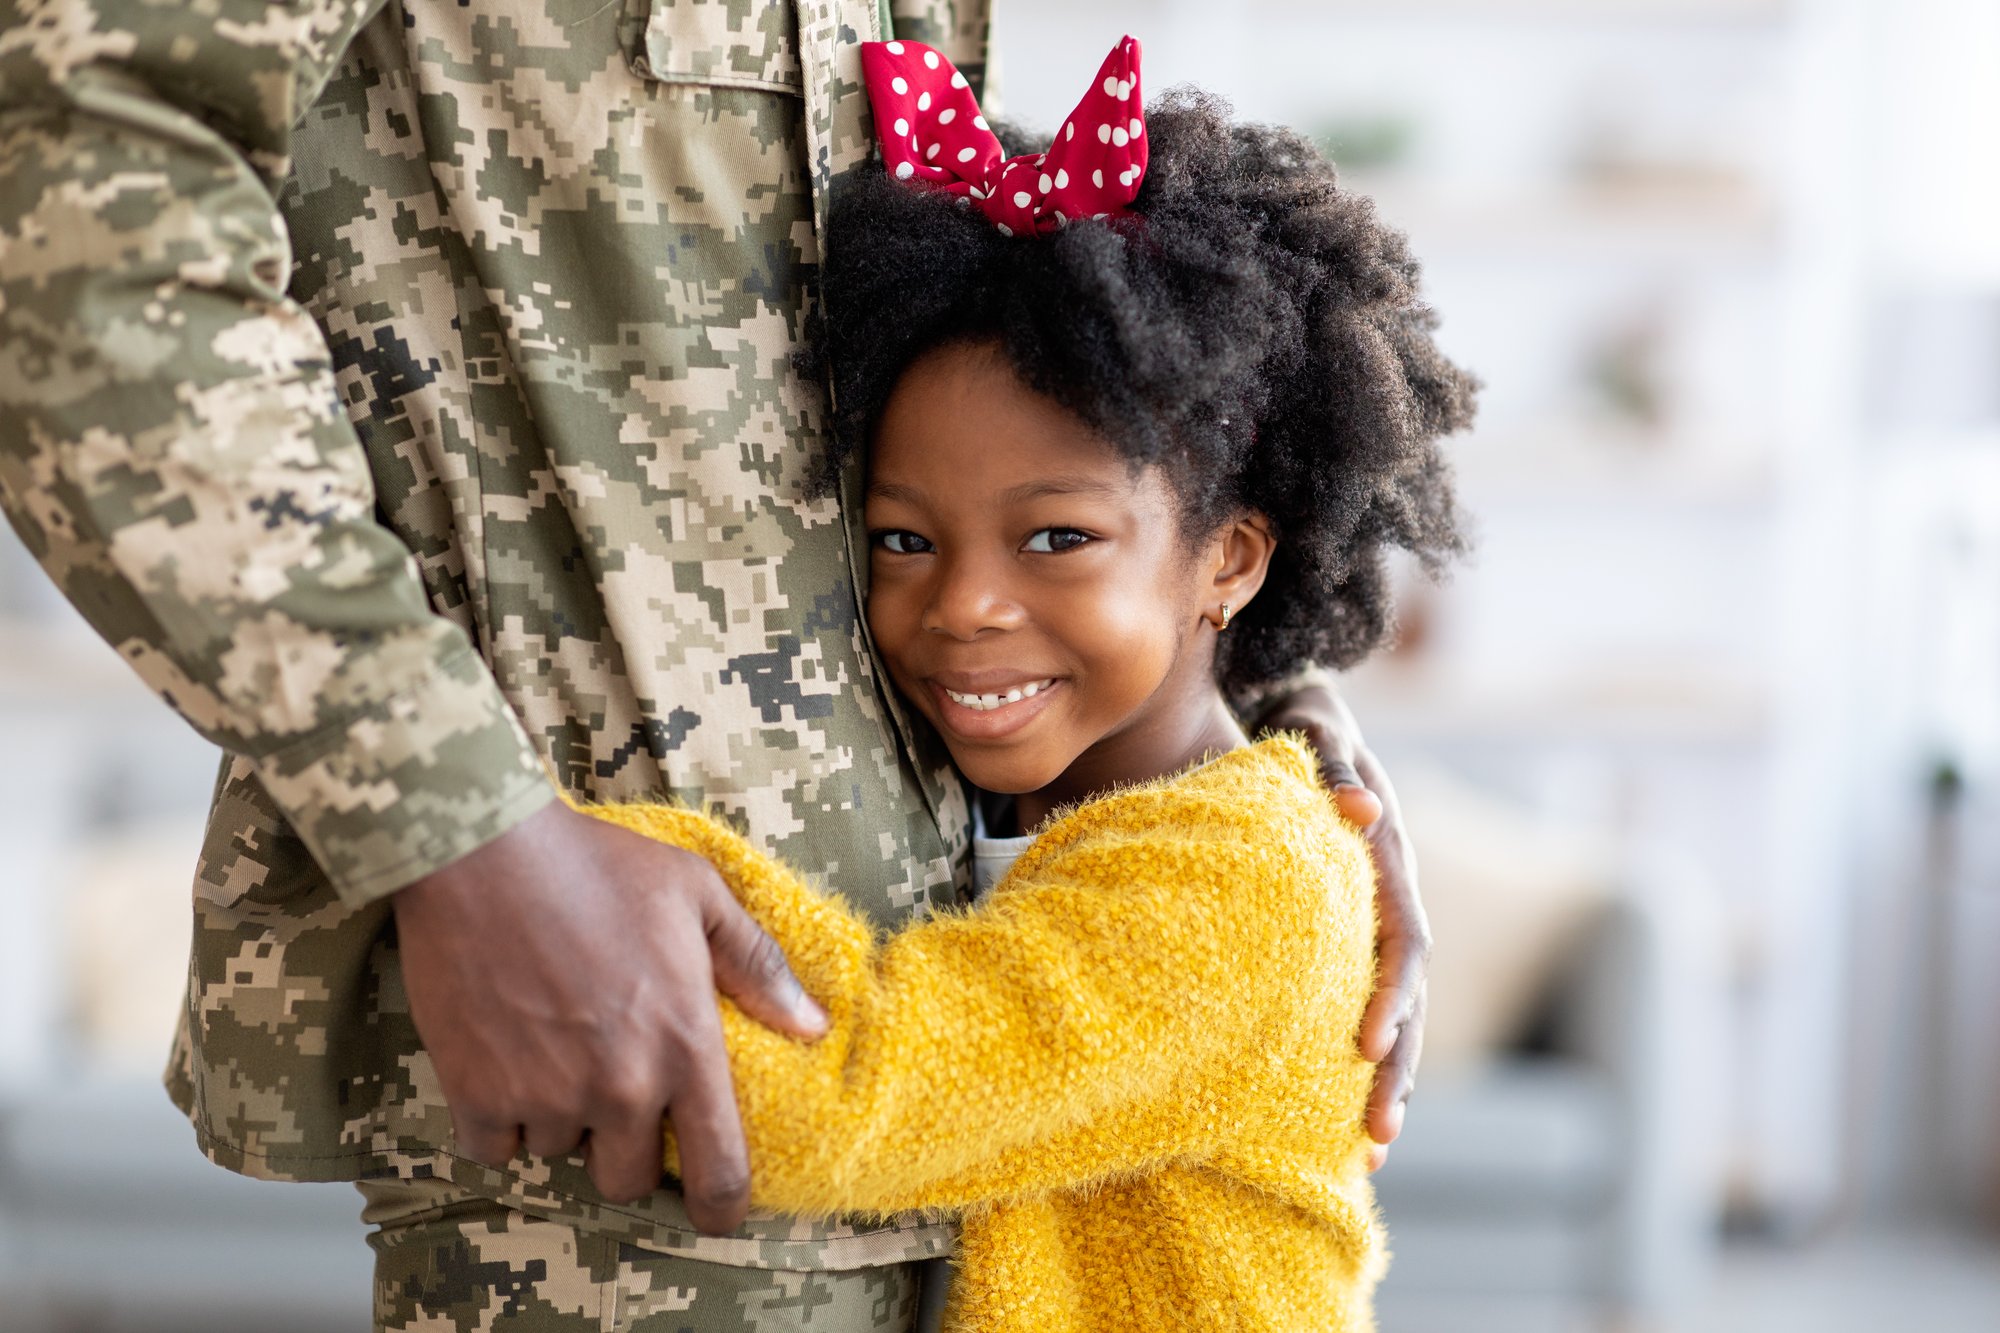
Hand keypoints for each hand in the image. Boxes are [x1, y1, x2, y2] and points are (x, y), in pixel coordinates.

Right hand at [391, 799, 828, 1227]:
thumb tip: (814, 1025)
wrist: (483, 853)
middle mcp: (622, 1087)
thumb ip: (758, 967)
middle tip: (610, 1087)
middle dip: (623, 1146)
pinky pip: (494, 1146)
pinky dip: (497, 1115)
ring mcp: (547, 1096)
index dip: (722, 1207)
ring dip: (559, 1117)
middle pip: (628, 1178)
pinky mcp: (478, 1094)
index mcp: (686, 1046)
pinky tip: (503, 1058)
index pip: (719, 1170)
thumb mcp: (697, 897)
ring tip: (552, 1044)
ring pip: (559, 1152)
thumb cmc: (597, 867)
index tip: (715, 1212)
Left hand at [1259, 683, 1428, 1171]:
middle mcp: (1396, 900)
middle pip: (1409, 999)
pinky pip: (1371, 1004)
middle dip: (1398, 1070)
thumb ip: (1333, 768)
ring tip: (1369, 1151)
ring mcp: (1380, 923)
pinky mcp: (1357, 936)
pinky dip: (1367, 1059)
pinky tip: (1344, 1115)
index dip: (1392, 995)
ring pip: (1399, 1015)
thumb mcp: (1319, 733)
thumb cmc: (1306, 727)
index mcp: (1391, 863)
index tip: (1368, 1047)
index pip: (1404, 940)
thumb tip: (1362, 806)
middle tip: (1374, 1137)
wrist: (1309, 714)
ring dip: (1389, 1082)